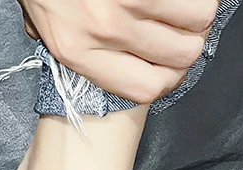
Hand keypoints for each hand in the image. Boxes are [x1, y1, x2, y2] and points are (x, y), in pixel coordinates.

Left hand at [17, 0, 219, 103]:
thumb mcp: (44, 26)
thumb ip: (75, 48)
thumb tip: (110, 60)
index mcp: (77, 53)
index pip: (146, 89)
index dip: (169, 77)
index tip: (169, 63)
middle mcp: (104, 29)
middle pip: (182, 54)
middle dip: (189, 40)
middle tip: (180, 27)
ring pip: (198, 17)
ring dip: (196, 12)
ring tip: (180, 4)